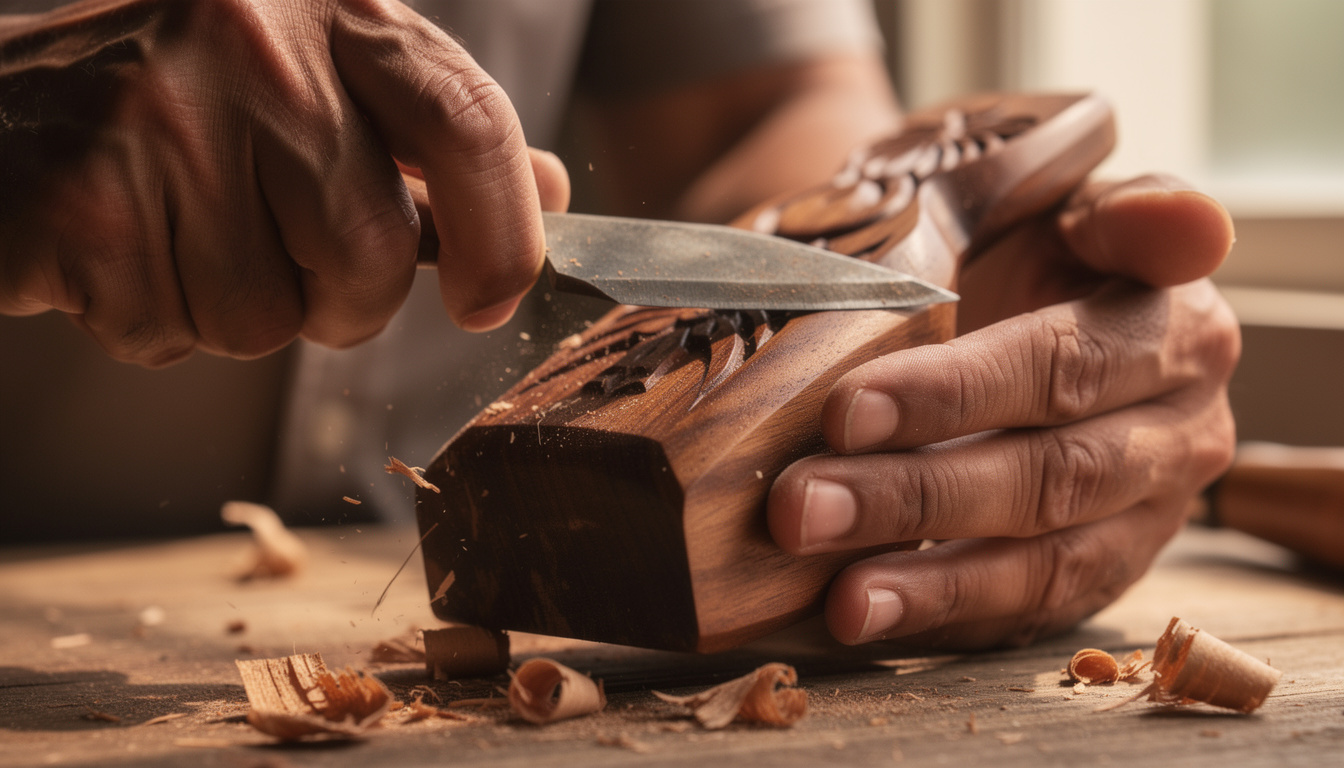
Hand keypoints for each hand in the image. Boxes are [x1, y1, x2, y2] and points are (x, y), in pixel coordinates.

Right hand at [0, 0, 567, 365]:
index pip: (469, 124)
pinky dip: (152, 325)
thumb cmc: (172, 114)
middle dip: (340, 302)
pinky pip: (174, 335)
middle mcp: (254, 37)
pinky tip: (117, 250)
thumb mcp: (314, 93)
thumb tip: (550, 192)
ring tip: (176, 234)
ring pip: (272, 317)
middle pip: (373, 252)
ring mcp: (162, 110)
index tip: (491, 300)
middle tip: (278, 261)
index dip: (502, 233)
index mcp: (330, 6)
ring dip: (235, 313)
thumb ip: (428, 144)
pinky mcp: (86, 194)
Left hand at [768, 175, 1239, 648]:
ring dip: (933, 583)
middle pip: (1048, 476)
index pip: (1063, 366)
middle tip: (800, 505)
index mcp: (1177, 330)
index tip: (847, 407)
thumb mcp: (1061, 201)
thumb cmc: (1021, 245)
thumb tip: (1194, 226)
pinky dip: (947, 622)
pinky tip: (869, 621)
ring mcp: (1144, 518)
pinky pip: (1028, 617)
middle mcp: (1179, 434)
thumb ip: (1121, 211)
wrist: (1002, 295)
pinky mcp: (1098, 576)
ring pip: (1043, 563)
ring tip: (841, 597)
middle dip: (916, 497)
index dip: (956, 393)